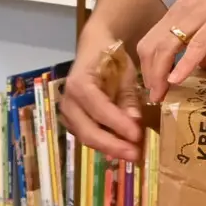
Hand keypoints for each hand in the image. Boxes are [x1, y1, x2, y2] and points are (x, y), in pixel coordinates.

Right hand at [63, 0, 164, 162]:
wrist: (94, 50)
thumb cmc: (111, 58)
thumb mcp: (125, 72)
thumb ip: (128, 96)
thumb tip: (134, 120)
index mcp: (80, 85)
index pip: (99, 110)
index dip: (119, 125)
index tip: (138, 136)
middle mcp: (68, 101)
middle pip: (88, 131)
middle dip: (113, 145)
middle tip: (135, 155)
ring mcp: (68, 113)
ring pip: (86, 138)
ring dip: (110, 148)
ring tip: (132, 154)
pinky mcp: (72, 121)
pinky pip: (87, 136)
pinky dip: (104, 144)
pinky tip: (122, 149)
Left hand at [138, 0, 205, 96]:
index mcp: (183, 9)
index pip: (151, 40)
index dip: (147, 68)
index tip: (153, 89)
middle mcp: (184, 10)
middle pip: (150, 46)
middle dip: (148, 77)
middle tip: (154, 100)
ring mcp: (201, 13)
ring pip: (167, 46)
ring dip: (159, 75)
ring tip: (160, 98)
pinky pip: (197, 43)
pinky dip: (184, 64)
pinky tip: (177, 80)